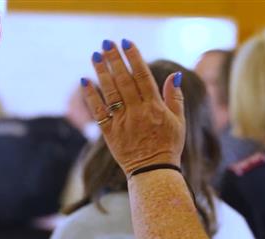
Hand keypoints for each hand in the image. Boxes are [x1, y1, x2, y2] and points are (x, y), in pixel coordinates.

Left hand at [81, 39, 185, 174]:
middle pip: (124, 80)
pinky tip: (85, 81)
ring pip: (110, 92)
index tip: (127, 42)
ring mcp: (123, 122)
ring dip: (102, 72)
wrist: (154, 171)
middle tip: (107, 43)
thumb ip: (175, 98)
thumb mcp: (179, 121)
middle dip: (115, 59)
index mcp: (155, 107)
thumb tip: (175, 76)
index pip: (142, 76)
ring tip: (96, 55)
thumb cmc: (169, 146)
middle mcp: (138, 112)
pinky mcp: (110, 133)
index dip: (134, 57)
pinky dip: (91, 96)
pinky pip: (98, 112)